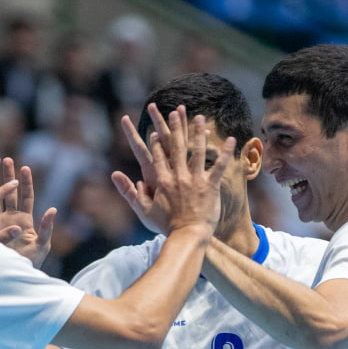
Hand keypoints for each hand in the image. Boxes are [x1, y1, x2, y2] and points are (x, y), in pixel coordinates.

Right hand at [0, 157, 56, 266]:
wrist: (15, 274)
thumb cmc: (32, 261)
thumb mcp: (41, 245)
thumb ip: (46, 228)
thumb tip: (53, 210)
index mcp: (25, 220)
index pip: (26, 196)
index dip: (25, 182)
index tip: (24, 167)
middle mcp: (12, 218)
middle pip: (10, 193)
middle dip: (8, 175)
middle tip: (4, 159)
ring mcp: (0, 223)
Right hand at [113, 104, 233, 235]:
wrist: (187, 236)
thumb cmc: (166, 226)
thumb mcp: (143, 211)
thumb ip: (130, 192)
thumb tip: (117, 176)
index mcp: (162, 180)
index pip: (157, 156)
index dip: (156, 142)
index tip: (156, 130)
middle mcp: (178, 176)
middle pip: (176, 146)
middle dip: (175, 127)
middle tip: (174, 112)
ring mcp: (195, 179)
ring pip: (197, 151)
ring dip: (198, 132)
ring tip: (200, 116)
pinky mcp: (210, 186)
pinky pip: (219, 166)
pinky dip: (225, 153)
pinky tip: (231, 140)